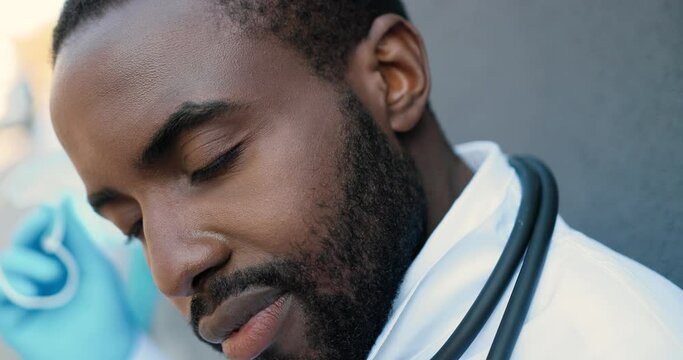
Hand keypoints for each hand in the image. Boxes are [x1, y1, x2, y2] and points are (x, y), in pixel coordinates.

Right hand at [0, 199, 138, 359]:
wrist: (109, 351)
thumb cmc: (109, 310)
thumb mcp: (95, 268)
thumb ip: (77, 237)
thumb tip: (64, 199)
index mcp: (60, 263)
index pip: (40, 236)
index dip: (39, 221)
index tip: (47, 211)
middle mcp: (39, 278)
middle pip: (19, 247)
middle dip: (29, 232)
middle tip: (43, 222)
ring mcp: (24, 298)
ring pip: (6, 267)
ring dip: (27, 263)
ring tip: (53, 275)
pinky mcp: (12, 319)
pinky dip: (7, 287)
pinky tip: (28, 291)